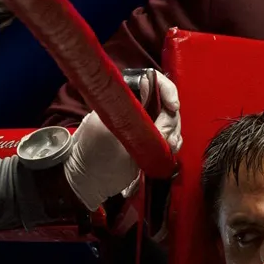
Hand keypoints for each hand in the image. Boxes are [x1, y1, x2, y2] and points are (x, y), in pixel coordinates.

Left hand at [63, 70, 182, 209]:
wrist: (88, 182)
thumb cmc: (93, 156)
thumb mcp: (112, 135)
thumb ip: (138, 122)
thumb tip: (167, 115)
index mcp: (123, 99)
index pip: (151, 81)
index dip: (166, 90)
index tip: (173, 106)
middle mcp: (136, 107)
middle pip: (165, 103)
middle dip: (171, 119)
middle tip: (168, 137)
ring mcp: (144, 125)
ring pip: (169, 120)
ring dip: (174, 133)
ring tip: (170, 146)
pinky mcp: (149, 141)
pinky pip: (168, 136)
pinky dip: (173, 142)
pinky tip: (170, 150)